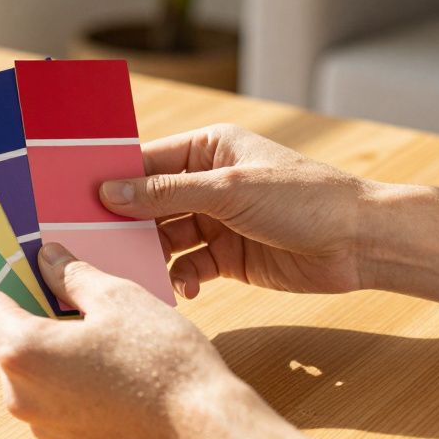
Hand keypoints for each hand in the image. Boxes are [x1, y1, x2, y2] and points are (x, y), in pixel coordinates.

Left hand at [0, 242, 250, 438]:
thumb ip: (70, 274)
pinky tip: (108, 358)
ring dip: (51, 340)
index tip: (28, 260)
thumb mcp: (116, 298)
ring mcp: (42, 424)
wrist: (205, 432)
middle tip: (70, 283)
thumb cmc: (162, 360)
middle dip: (32, 307)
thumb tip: (46, 256)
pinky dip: (68, 371)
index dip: (6, 275)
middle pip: (6, 336)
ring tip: (96, 320)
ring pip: (31, 366)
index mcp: (21, 352)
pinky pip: (53, 394)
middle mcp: (19, 394)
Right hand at [99, 124, 375, 296]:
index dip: (113, 181)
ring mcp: (217, 221)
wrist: (362, 242)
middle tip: (96, 246)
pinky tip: (182, 289)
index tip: (76, 200)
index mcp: (208, 149)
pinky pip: (189, 266)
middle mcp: (208, 182)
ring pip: (165, 239)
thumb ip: (167, 194)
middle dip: (127, 225)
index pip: (146, 162)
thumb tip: (109, 192)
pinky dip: (180, 278)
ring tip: (137, 273)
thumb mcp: (229, 190)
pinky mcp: (229, 257)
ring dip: (152, 256)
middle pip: (150, 203)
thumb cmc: (304, 198)